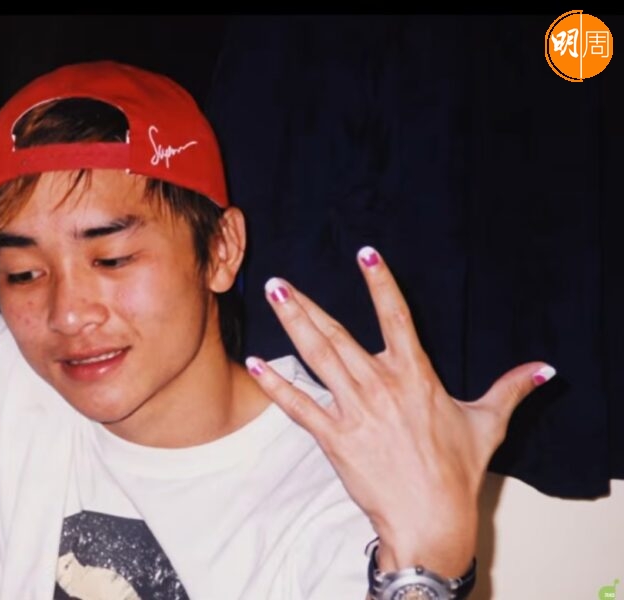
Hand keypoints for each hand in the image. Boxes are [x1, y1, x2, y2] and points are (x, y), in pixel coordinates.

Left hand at [244, 246, 554, 577]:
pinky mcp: (335, 438)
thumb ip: (510, 389)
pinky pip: (300, 406)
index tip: (365, 254)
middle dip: (306, 304)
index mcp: (416, 376)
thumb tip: (544, 369)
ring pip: (317, 359)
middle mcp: (382, 386)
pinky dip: (276, 384)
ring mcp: (356, 411)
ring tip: (272, 298)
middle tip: (279, 280)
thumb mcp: (488, 423)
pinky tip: (254, 364)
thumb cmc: (457, 471)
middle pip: (338, 335)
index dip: (381, 284)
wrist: (431, 518)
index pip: (397, 318)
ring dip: (292, 326)